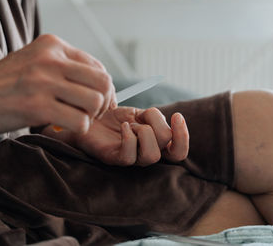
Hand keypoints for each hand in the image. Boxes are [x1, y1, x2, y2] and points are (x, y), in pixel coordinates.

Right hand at [0, 34, 115, 135]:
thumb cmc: (3, 83)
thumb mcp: (34, 62)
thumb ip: (64, 67)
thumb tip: (100, 85)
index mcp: (52, 45)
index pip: (98, 66)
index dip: (104, 89)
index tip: (98, 102)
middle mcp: (51, 58)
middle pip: (103, 82)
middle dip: (104, 102)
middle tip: (91, 114)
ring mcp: (43, 81)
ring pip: (95, 101)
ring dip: (91, 117)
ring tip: (75, 119)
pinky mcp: (37, 105)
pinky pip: (79, 121)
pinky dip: (78, 129)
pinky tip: (63, 128)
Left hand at [44, 107, 189, 165]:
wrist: (89, 117)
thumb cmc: (114, 117)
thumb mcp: (138, 113)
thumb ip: (153, 117)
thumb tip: (165, 120)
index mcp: (155, 143)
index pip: (179, 151)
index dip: (183, 137)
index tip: (176, 116)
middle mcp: (146, 154)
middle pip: (170, 152)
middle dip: (160, 130)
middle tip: (143, 119)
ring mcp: (131, 159)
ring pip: (152, 156)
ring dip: (144, 133)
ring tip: (130, 124)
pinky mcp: (114, 159)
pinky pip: (129, 156)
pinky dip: (129, 137)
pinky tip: (122, 126)